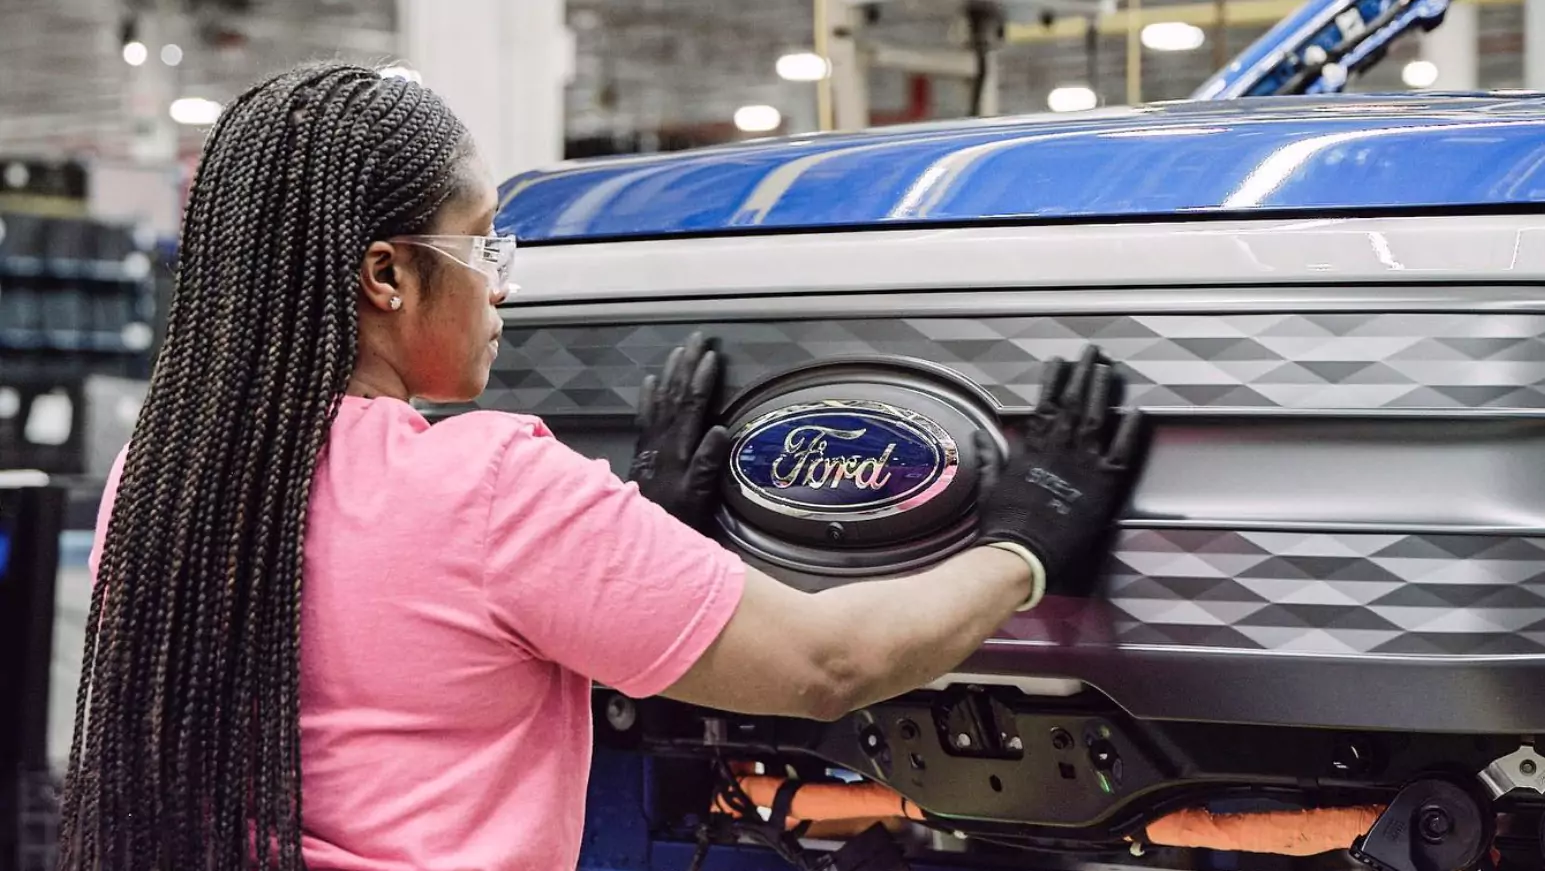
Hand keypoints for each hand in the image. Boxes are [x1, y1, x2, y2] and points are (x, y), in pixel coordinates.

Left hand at [628, 332, 731, 533]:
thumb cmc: (676, 517)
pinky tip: (650, 381)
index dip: (702, 380)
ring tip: (678, 351)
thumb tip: (722, 429)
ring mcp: (651, 443)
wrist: (637, 532)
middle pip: (675, 394)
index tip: (712, 356)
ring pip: (661, 399)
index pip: (692, 405)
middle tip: (696, 338)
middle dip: (686, 365)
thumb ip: (707, 464)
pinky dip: (648, 396)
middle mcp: (663, 439)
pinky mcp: (643, 449)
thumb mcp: (697, 497)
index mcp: (679, 447)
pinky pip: (644, 415)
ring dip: (670, 373)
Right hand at [974, 344, 1146, 598]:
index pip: (1045, 404)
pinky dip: (1128, 430)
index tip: (1059, 361)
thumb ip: (990, 457)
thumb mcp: (990, 485)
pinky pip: (1121, 450)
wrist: (1022, 552)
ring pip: (1095, 416)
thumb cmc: (1005, 524)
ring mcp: (1082, 463)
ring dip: (1102, 390)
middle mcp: (1059, 449)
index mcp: (1033, 448)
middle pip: (1073, 401)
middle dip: (1083, 372)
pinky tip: (1136, 410)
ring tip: (1108, 368)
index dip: (1053, 380)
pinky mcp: (1103, 484)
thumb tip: (979, 435)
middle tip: (1092, 352)